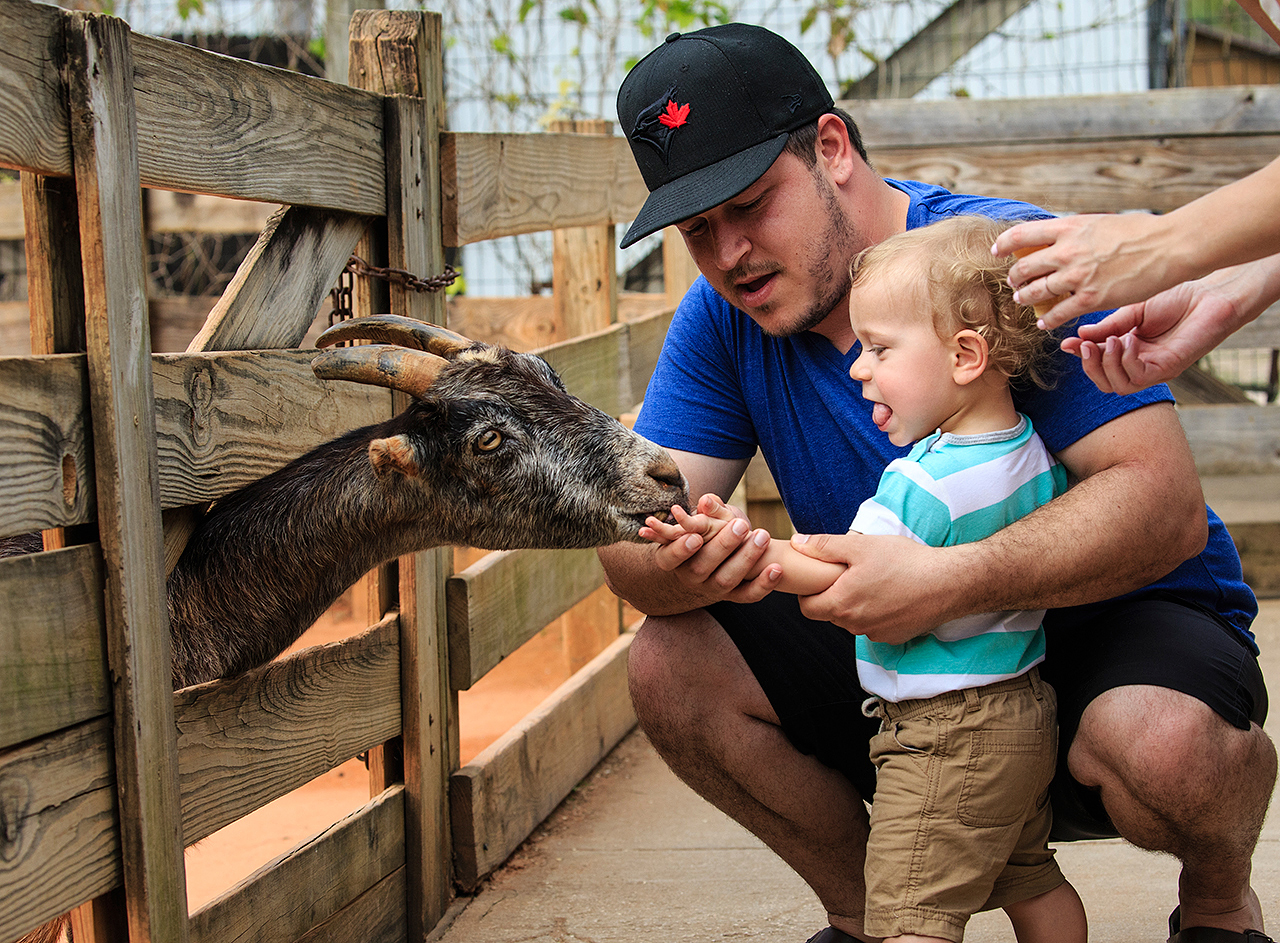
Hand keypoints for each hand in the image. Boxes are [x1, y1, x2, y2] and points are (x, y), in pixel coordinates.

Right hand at [639, 493, 777, 601]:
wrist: (715, 559)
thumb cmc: (704, 532)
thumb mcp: (701, 520)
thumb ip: (706, 511)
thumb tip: (708, 500)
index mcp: (672, 558)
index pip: (670, 557)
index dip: (681, 549)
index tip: (696, 536)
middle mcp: (690, 577)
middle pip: (701, 567)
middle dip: (723, 546)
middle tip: (741, 525)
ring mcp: (711, 589)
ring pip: (726, 580)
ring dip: (746, 558)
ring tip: (762, 536)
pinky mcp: (733, 596)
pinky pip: (748, 595)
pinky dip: (764, 584)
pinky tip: (777, 568)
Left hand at [788, 532, 950, 643]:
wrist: (948, 583)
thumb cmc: (905, 562)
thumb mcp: (860, 546)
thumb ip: (825, 546)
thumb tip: (797, 544)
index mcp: (841, 604)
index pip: (807, 608)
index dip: (807, 591)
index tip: (818, 576)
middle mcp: (855, 626)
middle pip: (829, 614)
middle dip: (832, 595)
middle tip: (846, 573)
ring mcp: (875, 633)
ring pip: (852, 620)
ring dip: (855, 604)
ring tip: (872, 580)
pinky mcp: (894, 636)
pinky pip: (874, 625)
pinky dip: (876, 612)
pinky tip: (891, 593)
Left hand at [993, 214, 1176, 329]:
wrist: (1169, 246)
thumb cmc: (1141, 232)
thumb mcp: (1100, 222)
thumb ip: (1077, 232)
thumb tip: (1062, 238)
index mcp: (1070, 228)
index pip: (1022, 234)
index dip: (1004, 244)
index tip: (997, 251)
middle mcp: (1067, 251)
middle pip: (1024, 267)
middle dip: (1014, 277)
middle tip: (1013, 282)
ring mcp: (1077, 276)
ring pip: (1035, 291)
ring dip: (1025, 298)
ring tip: (1022, 300)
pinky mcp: (1090, 298)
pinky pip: (1057, 314)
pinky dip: (1046, 320)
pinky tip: (1043, 323)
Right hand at [1058, 274, 1244, 393]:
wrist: (1211, 294)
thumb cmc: (1178, 298)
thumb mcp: (1133, 311)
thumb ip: (1108, 326)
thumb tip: (1079, 335)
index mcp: (1129, 348)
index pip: (1098, 361)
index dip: (1081, 355)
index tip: (1066, 344)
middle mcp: (1140, 362)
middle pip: (1105, 382)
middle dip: (1089, 366)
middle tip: (1086, 346)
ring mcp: (1154, 368)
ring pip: (1118, 386)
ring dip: (1107, 365)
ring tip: (1111, 341)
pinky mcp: (1168, 369)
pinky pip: (1137, 378)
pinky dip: (1126, 362)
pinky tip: (1129, 341)